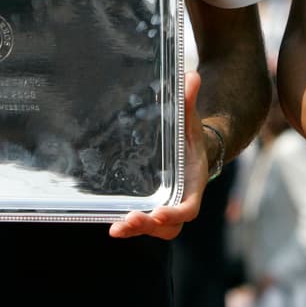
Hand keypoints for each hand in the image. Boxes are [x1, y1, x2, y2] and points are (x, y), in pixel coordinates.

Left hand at [109, 71, 206, 240]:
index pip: (188, 208)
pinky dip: (129, 225)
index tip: (158, 213)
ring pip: (155, 229)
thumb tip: (191, 76)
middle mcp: (181, 201)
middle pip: (169, 226)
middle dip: (148, 227)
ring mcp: (167, 207)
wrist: (192, 150)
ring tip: (116, 228)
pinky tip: (111, 222)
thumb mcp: (190, 119)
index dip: (174, 213)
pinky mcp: (153, 207)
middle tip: (128, 220)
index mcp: (193, 185)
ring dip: (136, 230)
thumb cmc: (190, 135)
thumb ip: (189, 101)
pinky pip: (144, 223)